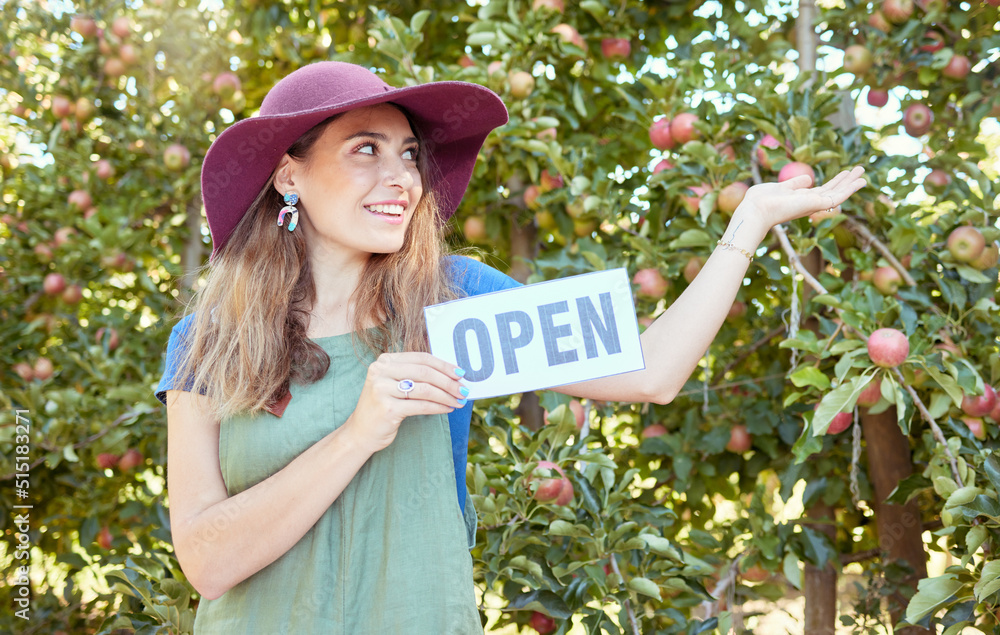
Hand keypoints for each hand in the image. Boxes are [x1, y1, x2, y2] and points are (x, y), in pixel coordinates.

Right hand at [342, 352, 467, 453]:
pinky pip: (421, 406)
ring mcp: (382, 389)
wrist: (360, 432)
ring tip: (459, 401)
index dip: (443, 365)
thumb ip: (415, 375)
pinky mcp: (387, 409)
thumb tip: (452, 374)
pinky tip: (448, 409)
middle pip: (425, 372)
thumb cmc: (383, 407)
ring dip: (446, 396)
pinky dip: (438, 407)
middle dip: (449, 381)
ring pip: (425, 389)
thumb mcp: (394, 384)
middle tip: (463, 389)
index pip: (421, 358)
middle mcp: (381, 371)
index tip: (460, 373)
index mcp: (385, 361)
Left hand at [737, 166, 866, 231]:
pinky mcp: (817, 205)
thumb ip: (794, 184)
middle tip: (859, 170)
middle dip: (846, 180)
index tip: (845, 172)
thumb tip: (808, 179)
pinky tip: (860, 181)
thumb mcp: (779, 187)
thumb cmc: (761, 200)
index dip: (834, 182)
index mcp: (800, 199)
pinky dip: (850, 189)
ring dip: (851, 182)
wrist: (756, 210)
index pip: (821, 190)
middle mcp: (808, 203)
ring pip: (838, 193)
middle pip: (832, 191)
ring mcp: (813, 205)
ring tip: (863, 172)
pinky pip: (838, 197)